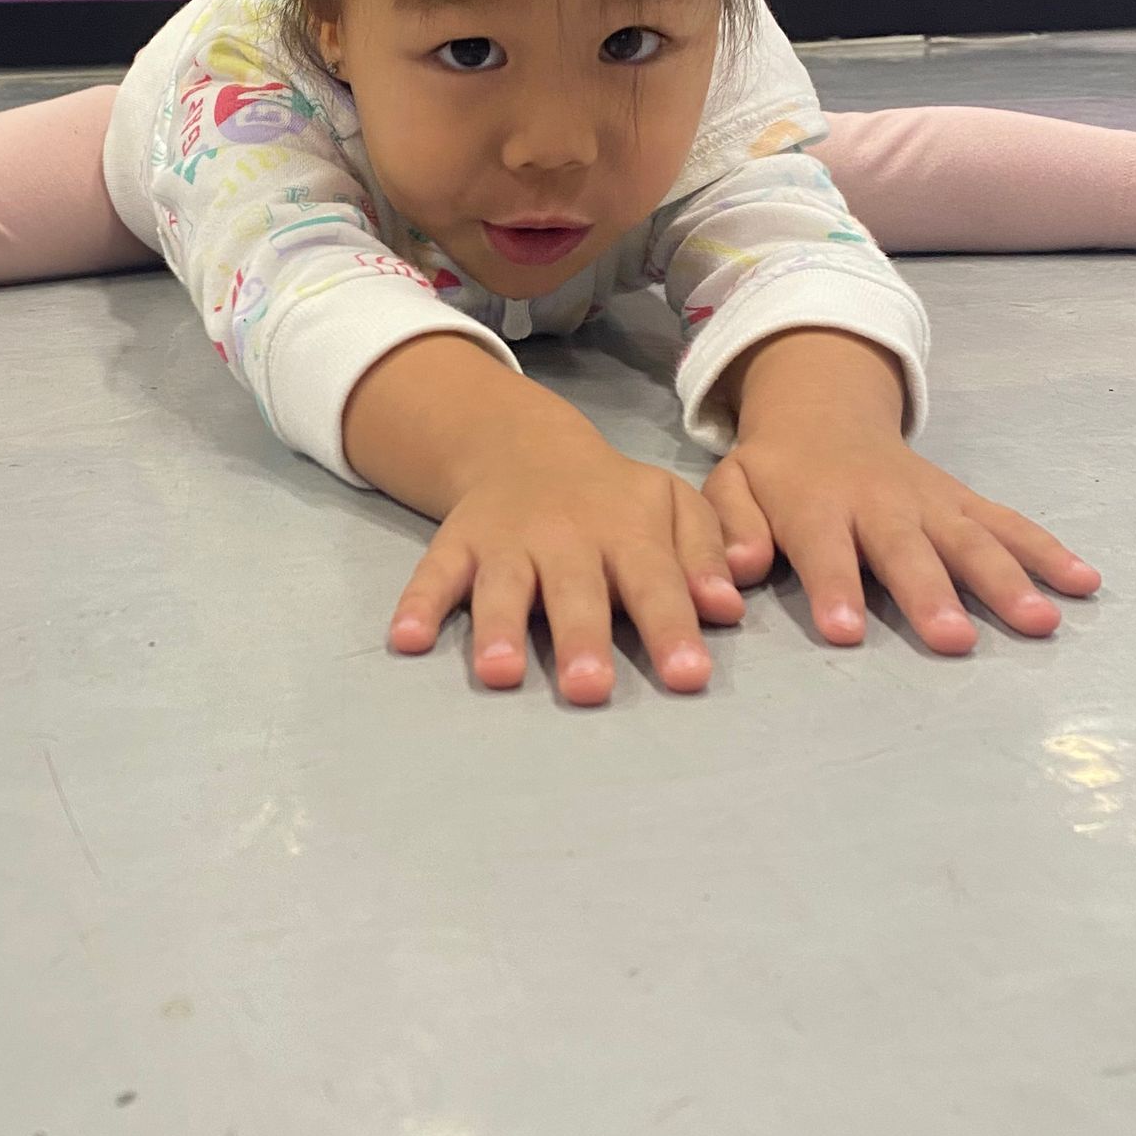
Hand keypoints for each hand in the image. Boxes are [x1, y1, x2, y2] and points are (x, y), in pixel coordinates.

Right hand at [388, 430, 746, 705]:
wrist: (526, 446)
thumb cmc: (614, 499)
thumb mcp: (672, 505)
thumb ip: (704, 552)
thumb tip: (728, 607)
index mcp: (626, 529)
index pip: (655, 580)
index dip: (672, 627)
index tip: (688, 676)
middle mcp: (565, 536)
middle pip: (574, 590)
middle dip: (580, 638)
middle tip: (590, 689)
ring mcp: (506, 540)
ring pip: (502, 585)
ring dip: (497, 628)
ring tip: (499, 674)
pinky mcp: (457, 542)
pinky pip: (434, 572)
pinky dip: (419, 602)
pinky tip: (408, 638)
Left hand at [708, 331, 1100, 652]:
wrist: (824, 412)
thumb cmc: (776, 471)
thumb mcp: (734, 484)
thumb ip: (731, 524)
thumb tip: (738, 566)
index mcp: (816, 504)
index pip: (825, 549)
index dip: (835, 587)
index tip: (847, 630)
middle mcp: (881, 502)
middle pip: (908, 550)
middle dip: (931, 594)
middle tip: (954, 639)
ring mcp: (930, 502)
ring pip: (971, 539)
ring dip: (1007, 579)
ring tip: (1040, 621)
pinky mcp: (964, 503)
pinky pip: (1009, 524)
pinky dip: (1049, 550)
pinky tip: (1084, 582)